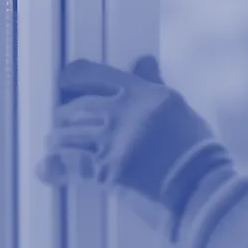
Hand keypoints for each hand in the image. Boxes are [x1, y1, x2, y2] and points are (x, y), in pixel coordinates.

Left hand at [36, 56, 233, 220]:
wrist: (200, 188)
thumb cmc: (196, 150)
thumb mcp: (177, 108)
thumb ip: (154, 85)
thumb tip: (143, 60)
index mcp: (143, 93)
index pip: (95, 75)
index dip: (72, 78)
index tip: (64, 82)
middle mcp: (124, 112)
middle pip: (77, 107)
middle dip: (64, 116)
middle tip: (60, 123)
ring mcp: (113, 141)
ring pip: (67, 134)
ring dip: (58, 141)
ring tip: (56, 146)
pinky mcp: (106, 170)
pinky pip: (69, 162)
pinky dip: (54, 166)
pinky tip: (47, 168)